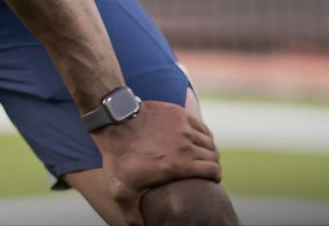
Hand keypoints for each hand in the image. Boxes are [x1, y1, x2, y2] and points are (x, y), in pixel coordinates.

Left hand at [90, 100, 221, 225]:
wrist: (113, 122)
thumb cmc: (118, 158)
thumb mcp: (122, 191)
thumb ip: (132, 215)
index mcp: (179, 165)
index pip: (213, 171)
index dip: (215, 177)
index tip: (211, 180)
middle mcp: (186, 145)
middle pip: (213, 155)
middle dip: (212, 164)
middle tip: (206, 169)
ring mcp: (183, 127)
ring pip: (208, 140)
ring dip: (208, 149)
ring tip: (201, 155)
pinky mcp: (178, 113)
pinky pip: (200, 125)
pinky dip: (202, 134)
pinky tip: (194, 139)